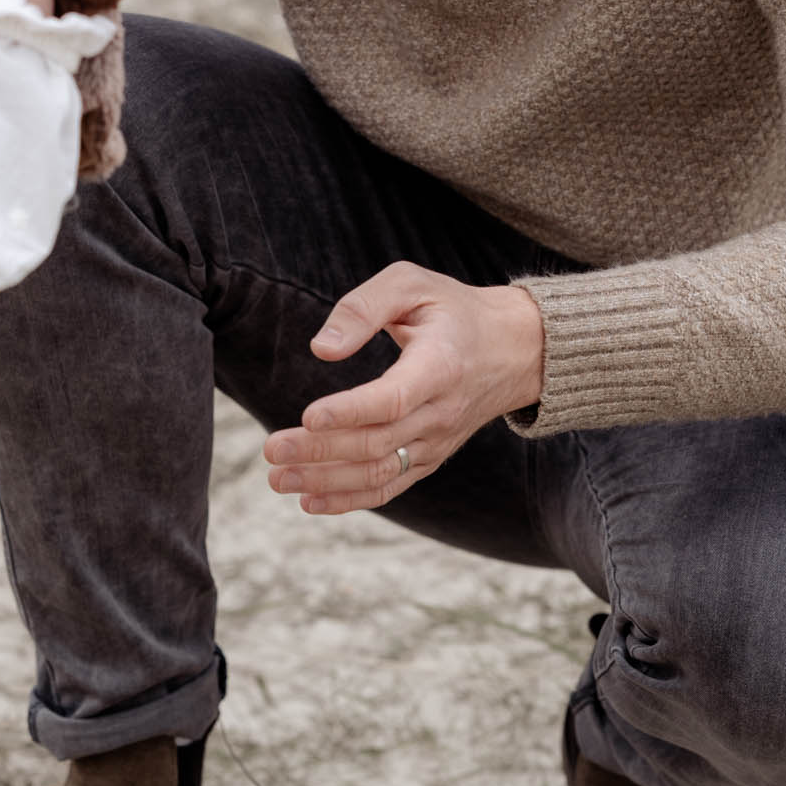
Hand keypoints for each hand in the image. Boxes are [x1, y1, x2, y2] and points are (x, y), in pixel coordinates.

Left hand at [263, 265, 545, 515]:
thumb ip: (364, 307)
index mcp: (440, 365)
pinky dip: (350, 499)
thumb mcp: (412, 284)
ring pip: (380, 472)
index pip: (393, 399)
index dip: (351, 412)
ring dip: (326, 481)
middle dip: (320, 451)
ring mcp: (437, 441)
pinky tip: (310, 501)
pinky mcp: (430, 457)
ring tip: (278, 478)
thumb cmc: (452, 310)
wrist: (514, 350)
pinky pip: (390, 486)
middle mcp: (441, 412)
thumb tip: (321, 348)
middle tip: (271, 449)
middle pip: (377, 443)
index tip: (308, 416)